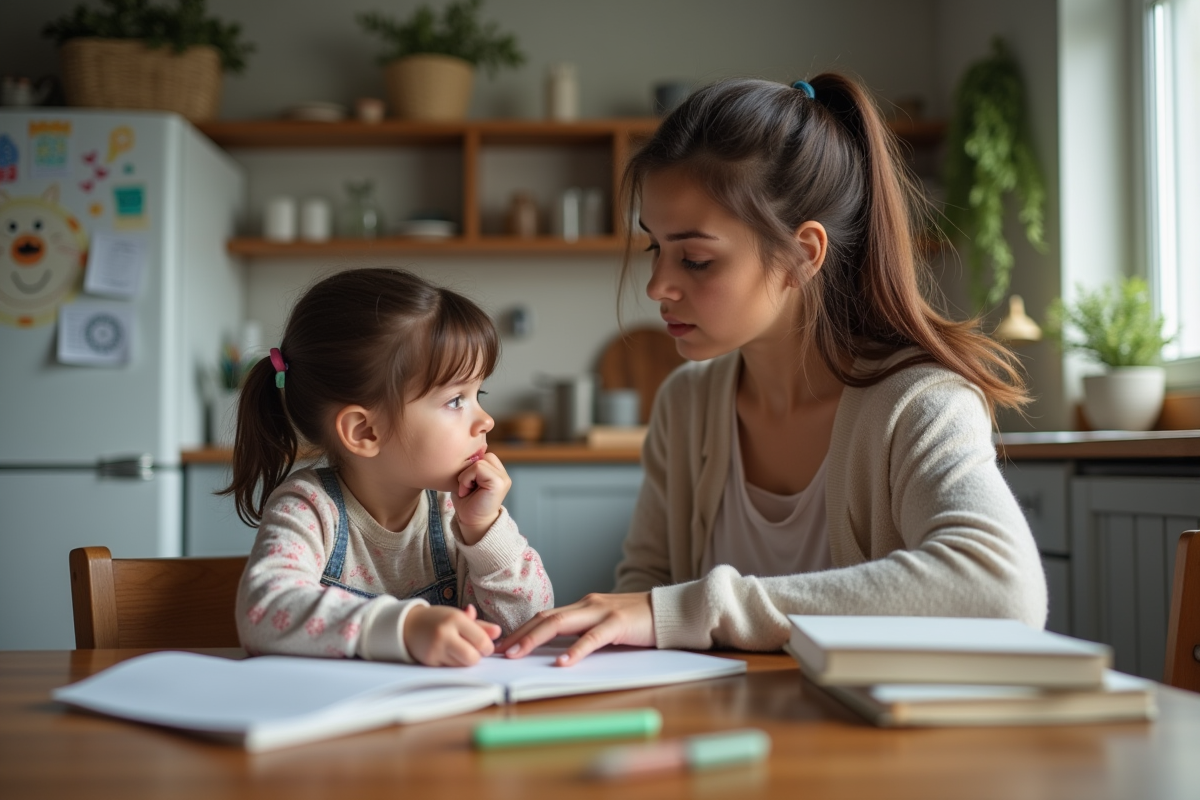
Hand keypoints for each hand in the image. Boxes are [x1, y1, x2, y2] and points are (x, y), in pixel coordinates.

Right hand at [403, 604, 500, 666]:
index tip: (485, 646)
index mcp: (455, 619)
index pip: (481, 640)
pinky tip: (448, 654)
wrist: (408, 625)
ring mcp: (435, 649)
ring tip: (459, 650)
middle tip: (474, 651)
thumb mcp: (459, 617)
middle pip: (472, 658)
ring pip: (462, 666)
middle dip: (477, 657)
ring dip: (465, 661)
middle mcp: (444, 634)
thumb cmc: (439, 620)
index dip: (488, 647)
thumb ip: (480, 626)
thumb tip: (498, 633)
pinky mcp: (429, 661)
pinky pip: (450, 669)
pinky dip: (453, 664)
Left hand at [451, 452, 510, 543]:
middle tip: (467, 487)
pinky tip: (468, 491)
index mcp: (497, 472)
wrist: (471, 522)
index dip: (470, 467)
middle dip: (469, 471)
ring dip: (467, 476)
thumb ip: (471, 466)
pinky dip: (468, 479)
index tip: (467, 484)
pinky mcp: (499, 482)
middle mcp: (503, 473)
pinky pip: (478, 468)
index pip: (483, 454)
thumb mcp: (467, 479)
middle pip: (483, 455)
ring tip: (468, 490)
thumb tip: (469, 450)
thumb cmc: (467, 503)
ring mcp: (503, 478)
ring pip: (479, 461)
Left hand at [496, 592, 654, 666]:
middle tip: (499, 652)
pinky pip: (592, 637)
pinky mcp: (618, 623)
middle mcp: (587, 605)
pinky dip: (575, 650)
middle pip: (545, 618)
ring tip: (518, 654)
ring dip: (535, 639)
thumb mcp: (603, 625)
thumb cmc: (637, 622)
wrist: (669, 611)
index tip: (503, 646)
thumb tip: (555, 651)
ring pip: (560, 623)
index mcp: (582, 607)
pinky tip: (563, 662)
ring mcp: (601, 612)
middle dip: (519, 635)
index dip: (522, 630)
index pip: (544, 617)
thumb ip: (582, 632)